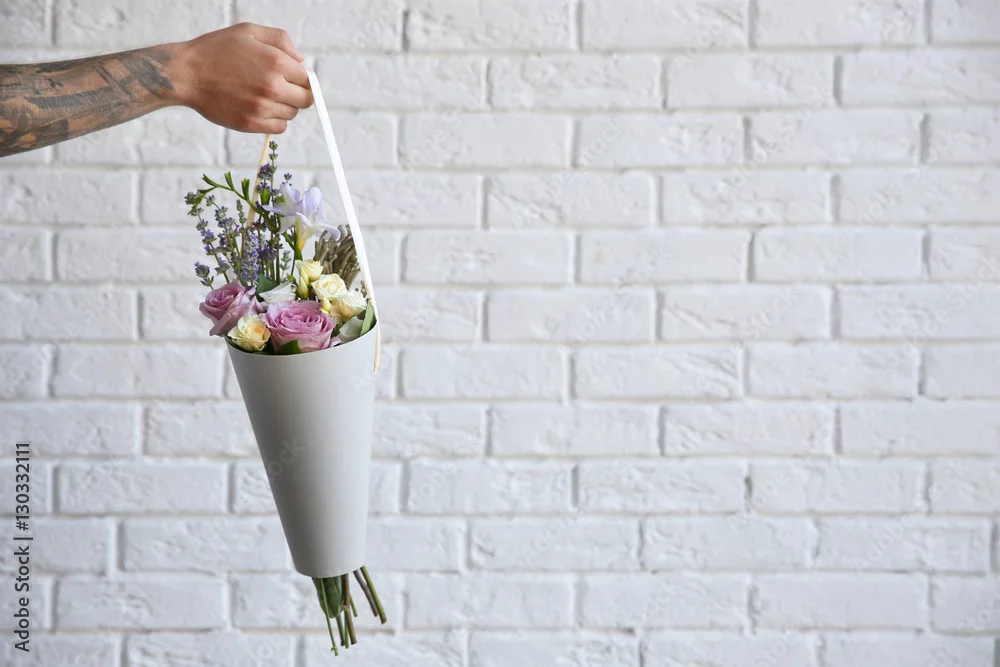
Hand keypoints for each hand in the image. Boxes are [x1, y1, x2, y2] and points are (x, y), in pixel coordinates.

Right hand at [168, 23, 313, 133]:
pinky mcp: (250, 124)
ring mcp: (261, 107)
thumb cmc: (215, 50)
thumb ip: (280, 40)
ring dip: (284, 106)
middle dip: (297, 93)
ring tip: (263, 95)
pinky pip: (279, 128)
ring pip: (292, 114)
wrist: (185, 73)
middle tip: (280, 88)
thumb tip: (301, 60)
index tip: (290, 77)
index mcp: (276, 62)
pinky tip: (261, 108)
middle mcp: (272, 86)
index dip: (300, 78)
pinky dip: (275, 120)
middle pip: (305, 100)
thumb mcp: (248, 32)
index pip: (307, 79)